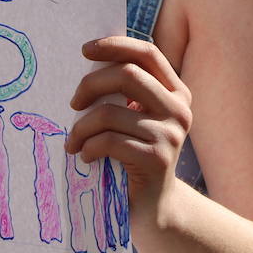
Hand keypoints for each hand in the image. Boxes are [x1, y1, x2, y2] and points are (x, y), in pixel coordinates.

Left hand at [66, 36, 193, 216]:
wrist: (153, 207)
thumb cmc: (133, 156)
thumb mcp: (133, 118)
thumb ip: (122, 91)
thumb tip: (88, 59)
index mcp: (175, 92)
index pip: (147, 53)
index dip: (115, 45)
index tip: (85, 50)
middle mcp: (179, 109)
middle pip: (127, 75)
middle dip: (90, 85)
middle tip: (73, 103)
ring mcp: (171, 135)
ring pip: (110, 112)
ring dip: (81, 127)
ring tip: (73, 141)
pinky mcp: (157, 159)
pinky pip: (109, 141)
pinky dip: (88, 147)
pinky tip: (85, 156)